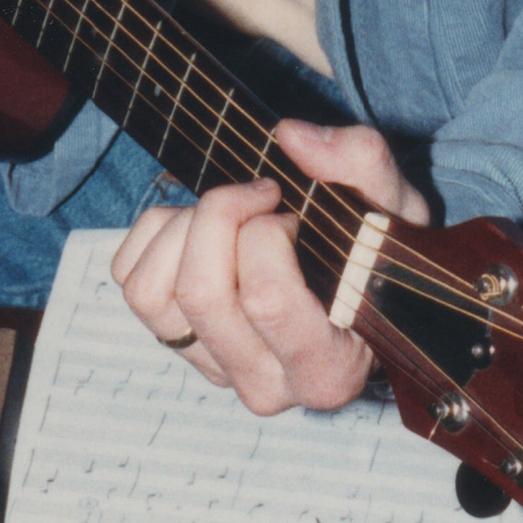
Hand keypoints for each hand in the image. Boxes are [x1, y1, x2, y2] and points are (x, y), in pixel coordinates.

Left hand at [110, 119, 428, 414]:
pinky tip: (200, 227)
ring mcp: (213, 368)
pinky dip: (156, 234)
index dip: (268, 233)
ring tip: (229, 214)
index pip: (265, 298)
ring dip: (184, 228)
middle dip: (220, 216)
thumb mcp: (393, 205)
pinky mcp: (175, 343)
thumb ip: (360, 163)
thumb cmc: (375, 251)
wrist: (356, 281)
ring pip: (152, 294)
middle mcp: (265, 386)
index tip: (294, 211)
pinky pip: (129, 282)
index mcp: (327, 370)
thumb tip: (290, 137)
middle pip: (200, 292)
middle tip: (259, 196)